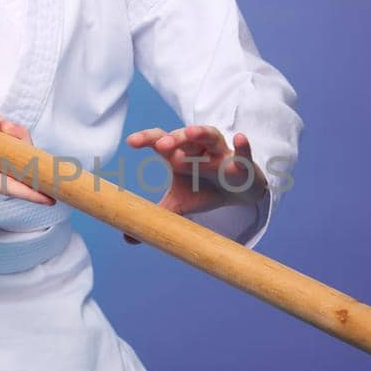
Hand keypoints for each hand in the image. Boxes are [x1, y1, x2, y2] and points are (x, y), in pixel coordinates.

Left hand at [121, 124, 265, 242]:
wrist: (237, 194)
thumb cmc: (204, 191)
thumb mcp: (179, 205)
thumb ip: (157, 215)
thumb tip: (128, 237)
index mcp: (179, 155)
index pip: (160, 141)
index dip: (146, 139)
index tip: (131, 142)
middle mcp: (198, 149)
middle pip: (183, 137)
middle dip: (173, 139)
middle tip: (161, 145)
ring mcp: (220, 153)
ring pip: (210, 137)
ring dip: (201, 134)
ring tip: (192, 133)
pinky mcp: (241, 163)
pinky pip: (242, 153)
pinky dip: (242, 147)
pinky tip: (239, 138)